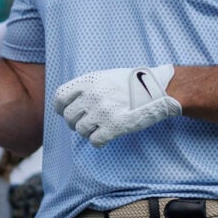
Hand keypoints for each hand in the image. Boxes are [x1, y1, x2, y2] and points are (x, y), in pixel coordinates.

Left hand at [53, 64, 181, 147]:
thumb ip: (87, 87)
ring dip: (87, 133)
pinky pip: (95, 141)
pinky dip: (98, 142)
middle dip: (75, 123)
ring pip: (80, 130)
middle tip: (86, 123)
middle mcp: (93, 95)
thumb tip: (70, 102)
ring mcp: (102, 112)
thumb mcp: (105, 76)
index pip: (60, 97)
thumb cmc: (132, 82)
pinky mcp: (114, 127)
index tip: (65, 112)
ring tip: (98, 128)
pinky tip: (106, 137)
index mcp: (89, 81)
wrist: (157, 89)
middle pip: (68, 117)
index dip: (61, 108)